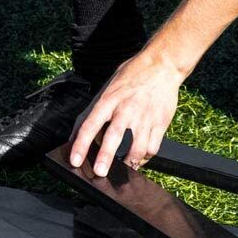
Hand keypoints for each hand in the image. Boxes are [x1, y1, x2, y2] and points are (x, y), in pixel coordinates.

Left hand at [69, 50, 183, 175]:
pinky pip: (152, 148)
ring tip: (123, 168)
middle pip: (114, 136)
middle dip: (105, 157)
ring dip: (129, 163)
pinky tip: (139, 159)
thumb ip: (93, 111)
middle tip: (99, 173)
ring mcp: (145, 117)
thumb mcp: (109, 88)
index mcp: (109, 99)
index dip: (80, 144)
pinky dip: (144, 158)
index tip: (75, 160)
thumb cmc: (132, 75)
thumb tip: (75, 134)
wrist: (162, 64)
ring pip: (137, 148)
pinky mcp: (161, 122)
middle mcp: (126, 108)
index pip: (90, 124)